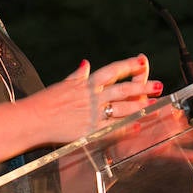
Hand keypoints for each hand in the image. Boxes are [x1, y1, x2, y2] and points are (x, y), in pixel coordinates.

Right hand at [31, 54, 163, 145]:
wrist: (33, 119)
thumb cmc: (45, 101)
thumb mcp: (63, 84)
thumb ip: (78, 75)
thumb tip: (85, 63)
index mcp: (87, 83)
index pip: (112, 71)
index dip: (129, 66)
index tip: (142, 62)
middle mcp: (92, 96)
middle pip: (123, 89)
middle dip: (143, 87)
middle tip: (159, 86)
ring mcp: (92, 113)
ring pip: (122, 108)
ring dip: (140, 106)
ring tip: (154, 105)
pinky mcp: (90, 130)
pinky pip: (112, 128)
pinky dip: (126, 127)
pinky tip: (137, 126)